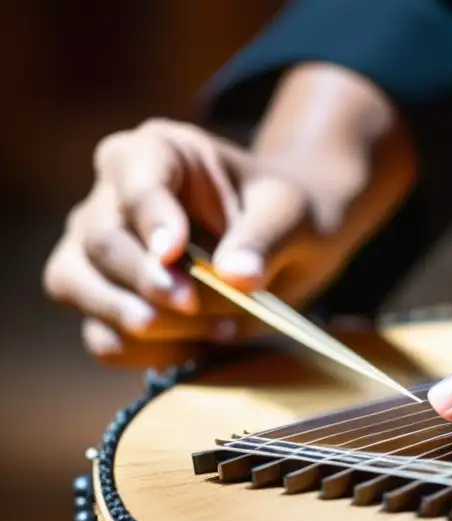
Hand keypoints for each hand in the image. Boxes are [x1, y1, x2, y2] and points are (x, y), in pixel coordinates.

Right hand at [43, 64, 413, 367]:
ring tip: (215, 329)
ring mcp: (96, 250)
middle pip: (101, 240)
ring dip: (141, 321)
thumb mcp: (290, 216)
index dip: (150, 219)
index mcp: (157, 152)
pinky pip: (101, 337)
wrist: (290, 246)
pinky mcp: (104, 301)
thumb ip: (263, 239)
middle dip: (149, 281)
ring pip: (78, 286)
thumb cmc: (286, 215)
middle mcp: (112, 196)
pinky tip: (198, 348)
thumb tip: (236, 277)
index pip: (135, 181)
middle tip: (195, 303)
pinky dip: (144, 353)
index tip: (175, 253)